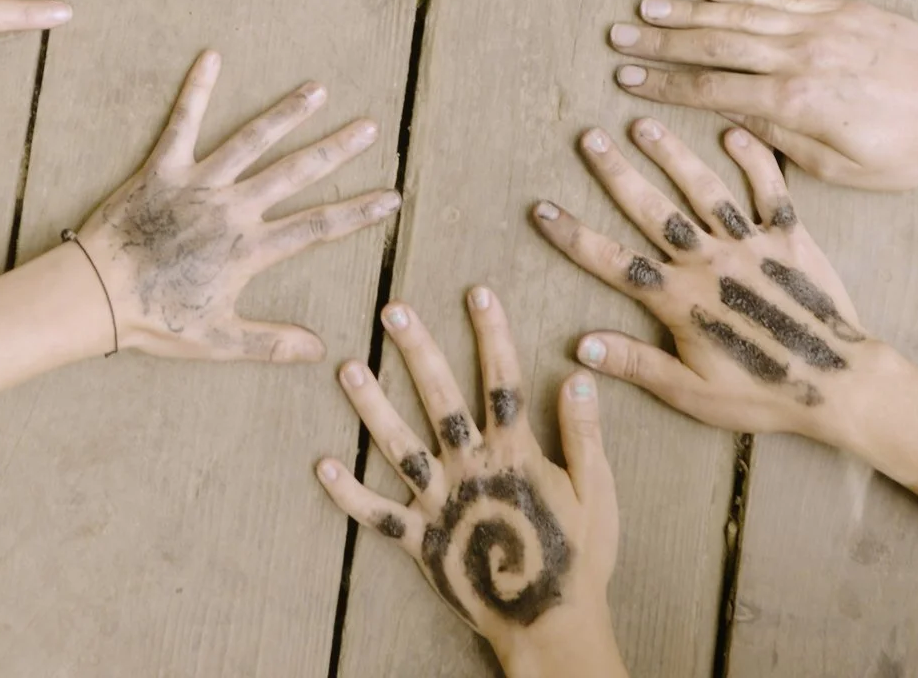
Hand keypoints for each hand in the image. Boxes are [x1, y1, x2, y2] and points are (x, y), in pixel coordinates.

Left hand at [71, 50, 397, 361]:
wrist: (97, 295)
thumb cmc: (155, 320)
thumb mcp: (218, 340)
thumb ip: (271, 343)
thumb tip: (320, 350)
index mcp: (249, 249)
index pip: (317, 227)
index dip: (357, 212)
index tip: (389, 197)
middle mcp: (231, 209)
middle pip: (295, 173)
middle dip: (335, 150)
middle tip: (368, 128)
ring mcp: (198, 184)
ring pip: (251, 141)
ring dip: (286, 114)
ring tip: (317, 90)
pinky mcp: (162, 169)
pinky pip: (182, 123)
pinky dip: (196, 89)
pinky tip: (212, 56)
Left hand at [315, 290, 623, 675]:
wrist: (551, 625)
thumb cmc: (581, 559)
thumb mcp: (597, 492)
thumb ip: (584, 433)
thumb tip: (579, 375)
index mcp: (517, 453)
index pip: (503, 380)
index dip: (492, 334)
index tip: (477, 292)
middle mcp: (473, 469)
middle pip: (440, 399)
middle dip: (417, 350)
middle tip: (392, 310)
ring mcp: (442, 504)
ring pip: (399, 445)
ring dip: (372, 405)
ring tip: (347, 367)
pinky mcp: (420, 542)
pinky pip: (377, 515)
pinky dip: (346, 493)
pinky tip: (321, 464)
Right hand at [532, 121, 876, 438]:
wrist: (839, 384)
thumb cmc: (762, 394)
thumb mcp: (691, 392)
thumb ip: (635, 363)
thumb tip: (581, 346)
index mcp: (681, 301)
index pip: (614, 262)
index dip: (574, 236)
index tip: (542, 210)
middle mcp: (710, 263)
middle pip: (653, 210)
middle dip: (616, 173)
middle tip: (587, 137)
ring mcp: (751, 245)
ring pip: (704, 189)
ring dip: (672, 154)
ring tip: (644, 123)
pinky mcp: (789, 237)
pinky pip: (770, 190)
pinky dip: (754, 159)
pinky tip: (733, 132)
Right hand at [606, 0, 917, 190]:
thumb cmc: (911, 154)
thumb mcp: (840, 168)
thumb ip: (779, 138)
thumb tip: (730, 115)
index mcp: (799, 103)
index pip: (714, 90)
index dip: (666, 86)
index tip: (627, 81)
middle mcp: (804, 56)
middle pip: (716, 44)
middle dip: (662, 42)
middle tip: (618, 37)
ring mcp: (826, 27)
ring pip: (742, 14)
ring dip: (690, 11)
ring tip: (647, 8)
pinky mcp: (848, 10)